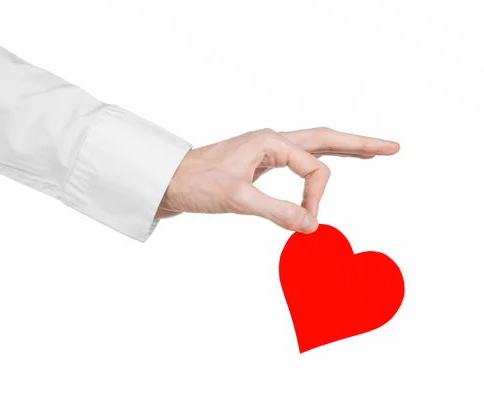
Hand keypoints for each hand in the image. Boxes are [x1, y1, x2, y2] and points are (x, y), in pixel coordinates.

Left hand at [155, 127, 399, 232]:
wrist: (167, 182)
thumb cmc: (195, 183)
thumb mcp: (237, 199)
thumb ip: (277, 212)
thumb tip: (313, 226)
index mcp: (270, 142)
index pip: (314, 168)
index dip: (317, 198)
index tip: (307, 223)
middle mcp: (271, 141)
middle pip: (325, 138)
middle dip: (359, 144)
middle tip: (392, 148)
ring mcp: (265, 151)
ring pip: (312, 146)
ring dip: (342, 149)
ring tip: (370, 152)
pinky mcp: (258, 164)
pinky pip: (296, 161)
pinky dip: (316, 163)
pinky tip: (321, 168)